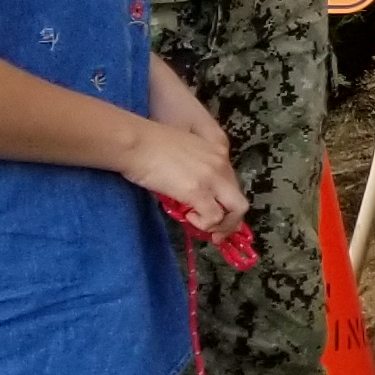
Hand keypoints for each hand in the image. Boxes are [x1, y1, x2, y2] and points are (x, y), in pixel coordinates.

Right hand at [120, 103, 243, 239]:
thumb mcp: (184, 152)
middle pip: (240, 199)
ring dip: (221, 225)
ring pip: (236, 210)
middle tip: (217, 232)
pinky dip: (204, 224)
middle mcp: (221, 163)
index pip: (232, 182)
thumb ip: (196, 168)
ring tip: (203, 226)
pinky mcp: (198, 191)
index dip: (225, 202)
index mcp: (218, 151)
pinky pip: (213, 217)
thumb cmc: (149, 145)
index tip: (214, 212)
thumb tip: (194, 194)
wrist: (135, 142)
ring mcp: (212, 178)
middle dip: (231, 221)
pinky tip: (189, 217)